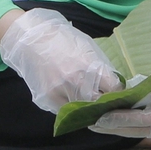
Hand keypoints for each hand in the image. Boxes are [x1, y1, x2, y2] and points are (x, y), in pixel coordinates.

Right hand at [0, 8, 121, 111]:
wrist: (32, 39)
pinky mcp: (49, 98)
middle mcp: (77, 81)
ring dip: (89, 108)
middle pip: (100, 103)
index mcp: (91, 65)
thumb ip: (102, 68)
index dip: (118, 92)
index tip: (117, 93)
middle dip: (105, 104)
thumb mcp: (88, 48)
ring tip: (91, 102)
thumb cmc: (63, 40)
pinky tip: (73, 99)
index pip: (114, 89)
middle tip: (107, 103)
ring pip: (83, 110)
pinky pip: (66, 110)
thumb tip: (115, 85)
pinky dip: (72, 108)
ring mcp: (62, 91)